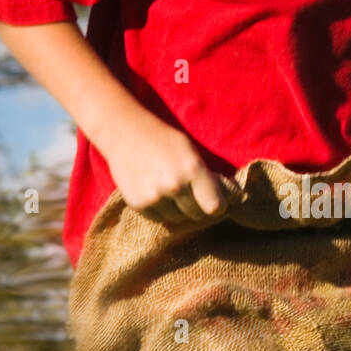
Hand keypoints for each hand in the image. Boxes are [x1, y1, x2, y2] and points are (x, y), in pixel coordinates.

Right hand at [104, 111, 226, 224]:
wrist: (122, 132)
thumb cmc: (162, 139)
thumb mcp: (190, 151)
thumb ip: (207, 175)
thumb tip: (229, 198)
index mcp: (192, 169)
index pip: (215, 207)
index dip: (217, 205)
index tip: (215, 202)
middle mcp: (174, 185)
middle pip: (196, 214)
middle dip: (197, 206)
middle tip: (190, 193)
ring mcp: (155, 197)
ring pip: (178, 218)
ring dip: (178, 209)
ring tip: (170, 191)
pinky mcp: (138, 204)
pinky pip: (159, 218)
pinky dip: (161, 210)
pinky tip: (156, 192)